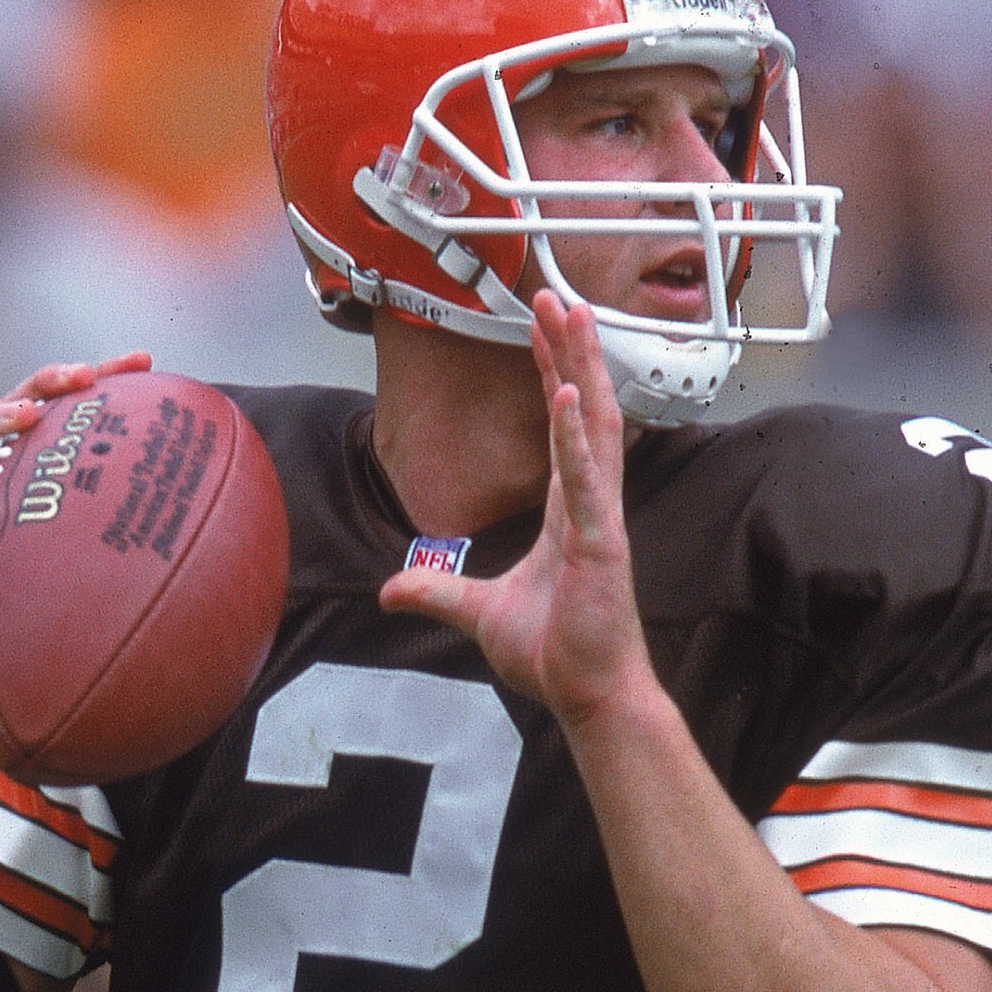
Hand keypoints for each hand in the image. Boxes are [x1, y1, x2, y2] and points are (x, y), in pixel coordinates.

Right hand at [0, 352, 155, 747]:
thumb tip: (230, 555)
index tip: (146, 361)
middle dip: (47, 382)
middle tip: (83, 376)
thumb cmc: (42, 631)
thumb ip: (144, 560)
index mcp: (35, 478)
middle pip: (15, 411)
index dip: (104, 379)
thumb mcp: (102, 587)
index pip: (69, 413)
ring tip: (27, 416)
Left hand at [377, 293, 654, 726]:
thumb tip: (390, 590)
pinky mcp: (601, 545)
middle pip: (583, 408)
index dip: (552, 372)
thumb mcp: (479, 614)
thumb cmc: (556, 654)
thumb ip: (438, 592)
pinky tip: (565, 396)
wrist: (588, 696)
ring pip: (592, 427)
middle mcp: (590, 503)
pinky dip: (574, 438)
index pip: (562, 427)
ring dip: (579, 368)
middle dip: (571, 350)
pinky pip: (586, 482)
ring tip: (571, 315)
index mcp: (569, 510)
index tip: (542, 328)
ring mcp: (599, 520)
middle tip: (558, 294)